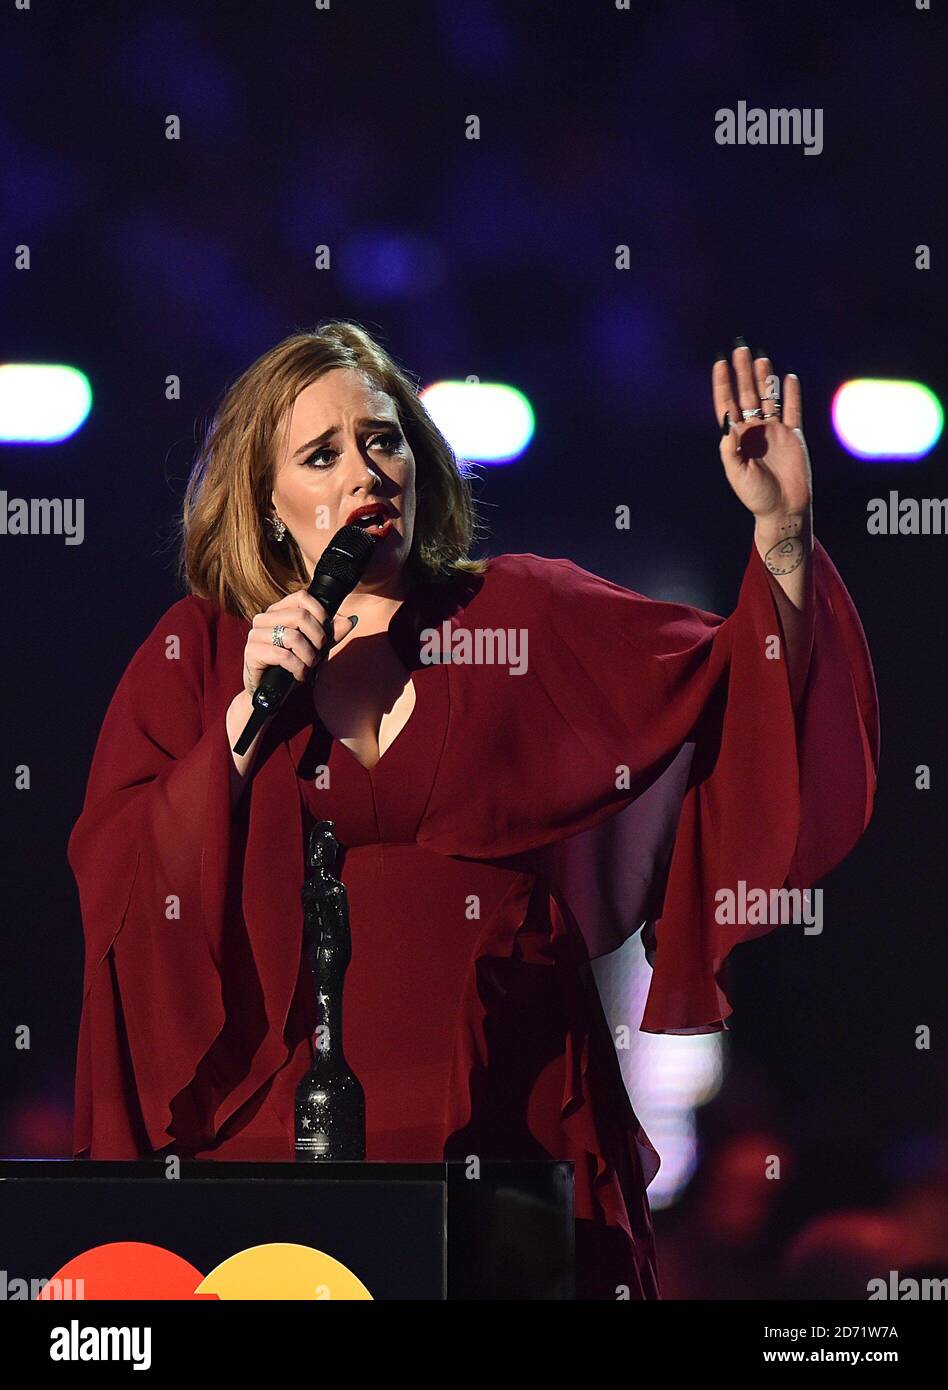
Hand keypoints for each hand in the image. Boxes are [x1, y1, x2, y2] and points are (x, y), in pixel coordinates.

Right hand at [242, 591, 356, 698]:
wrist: (270, 692)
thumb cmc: (290, 667)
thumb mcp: (315, 648)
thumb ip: (331, 634)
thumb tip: (349, 620)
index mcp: (278, 611)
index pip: (302, 596)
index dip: (320, 613)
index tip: (326, 632)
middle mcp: (263, 619)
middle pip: (300, 615)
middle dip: (318, 638)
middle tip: (319, 654)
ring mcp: (255, 635)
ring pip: (292, 636)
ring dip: (308, 655)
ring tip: (309, 666)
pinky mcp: (251, 652)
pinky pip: (283, 656)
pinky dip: (298, 668)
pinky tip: (300, 675)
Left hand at [712, 343, 812, 522]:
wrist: (784, 508)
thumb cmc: (756, 496)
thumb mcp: (738, 474)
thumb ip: (730, 450)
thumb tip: (726, 423)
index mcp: (737, 438)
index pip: (727, 404)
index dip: (723, 384)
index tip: (719, 363)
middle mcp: (755, 430)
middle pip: (748, 394)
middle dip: (743, 372)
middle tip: (740, 348)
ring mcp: (775, 432)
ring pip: (769, 398)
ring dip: (765, 378)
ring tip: (760, 357)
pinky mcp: (794, 437)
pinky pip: (793, 411)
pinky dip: (791, 395)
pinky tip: (788, 378)